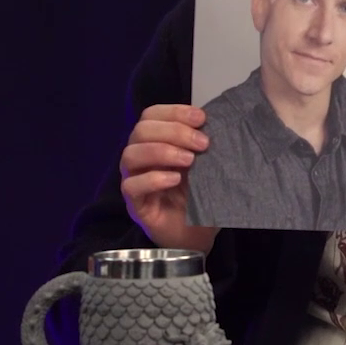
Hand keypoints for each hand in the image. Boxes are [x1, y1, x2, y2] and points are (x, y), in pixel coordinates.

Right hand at [119, 104, 217, 252]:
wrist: (199, 233)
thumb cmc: (200, 194)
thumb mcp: (206, 163)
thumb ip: (203, 143)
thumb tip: (214, 122)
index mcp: (156, 142)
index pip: (152, 115)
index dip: (174, 111)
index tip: (201, 118)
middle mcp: (141, 157)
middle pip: (141, 130)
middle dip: (174, 131)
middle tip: (202, 144)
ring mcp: (134, 180)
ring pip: (131, 154)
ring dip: (162, 151)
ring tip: (190, 160)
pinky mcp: (135, 204)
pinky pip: (131, 186)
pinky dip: (153, 178)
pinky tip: (175, 180)